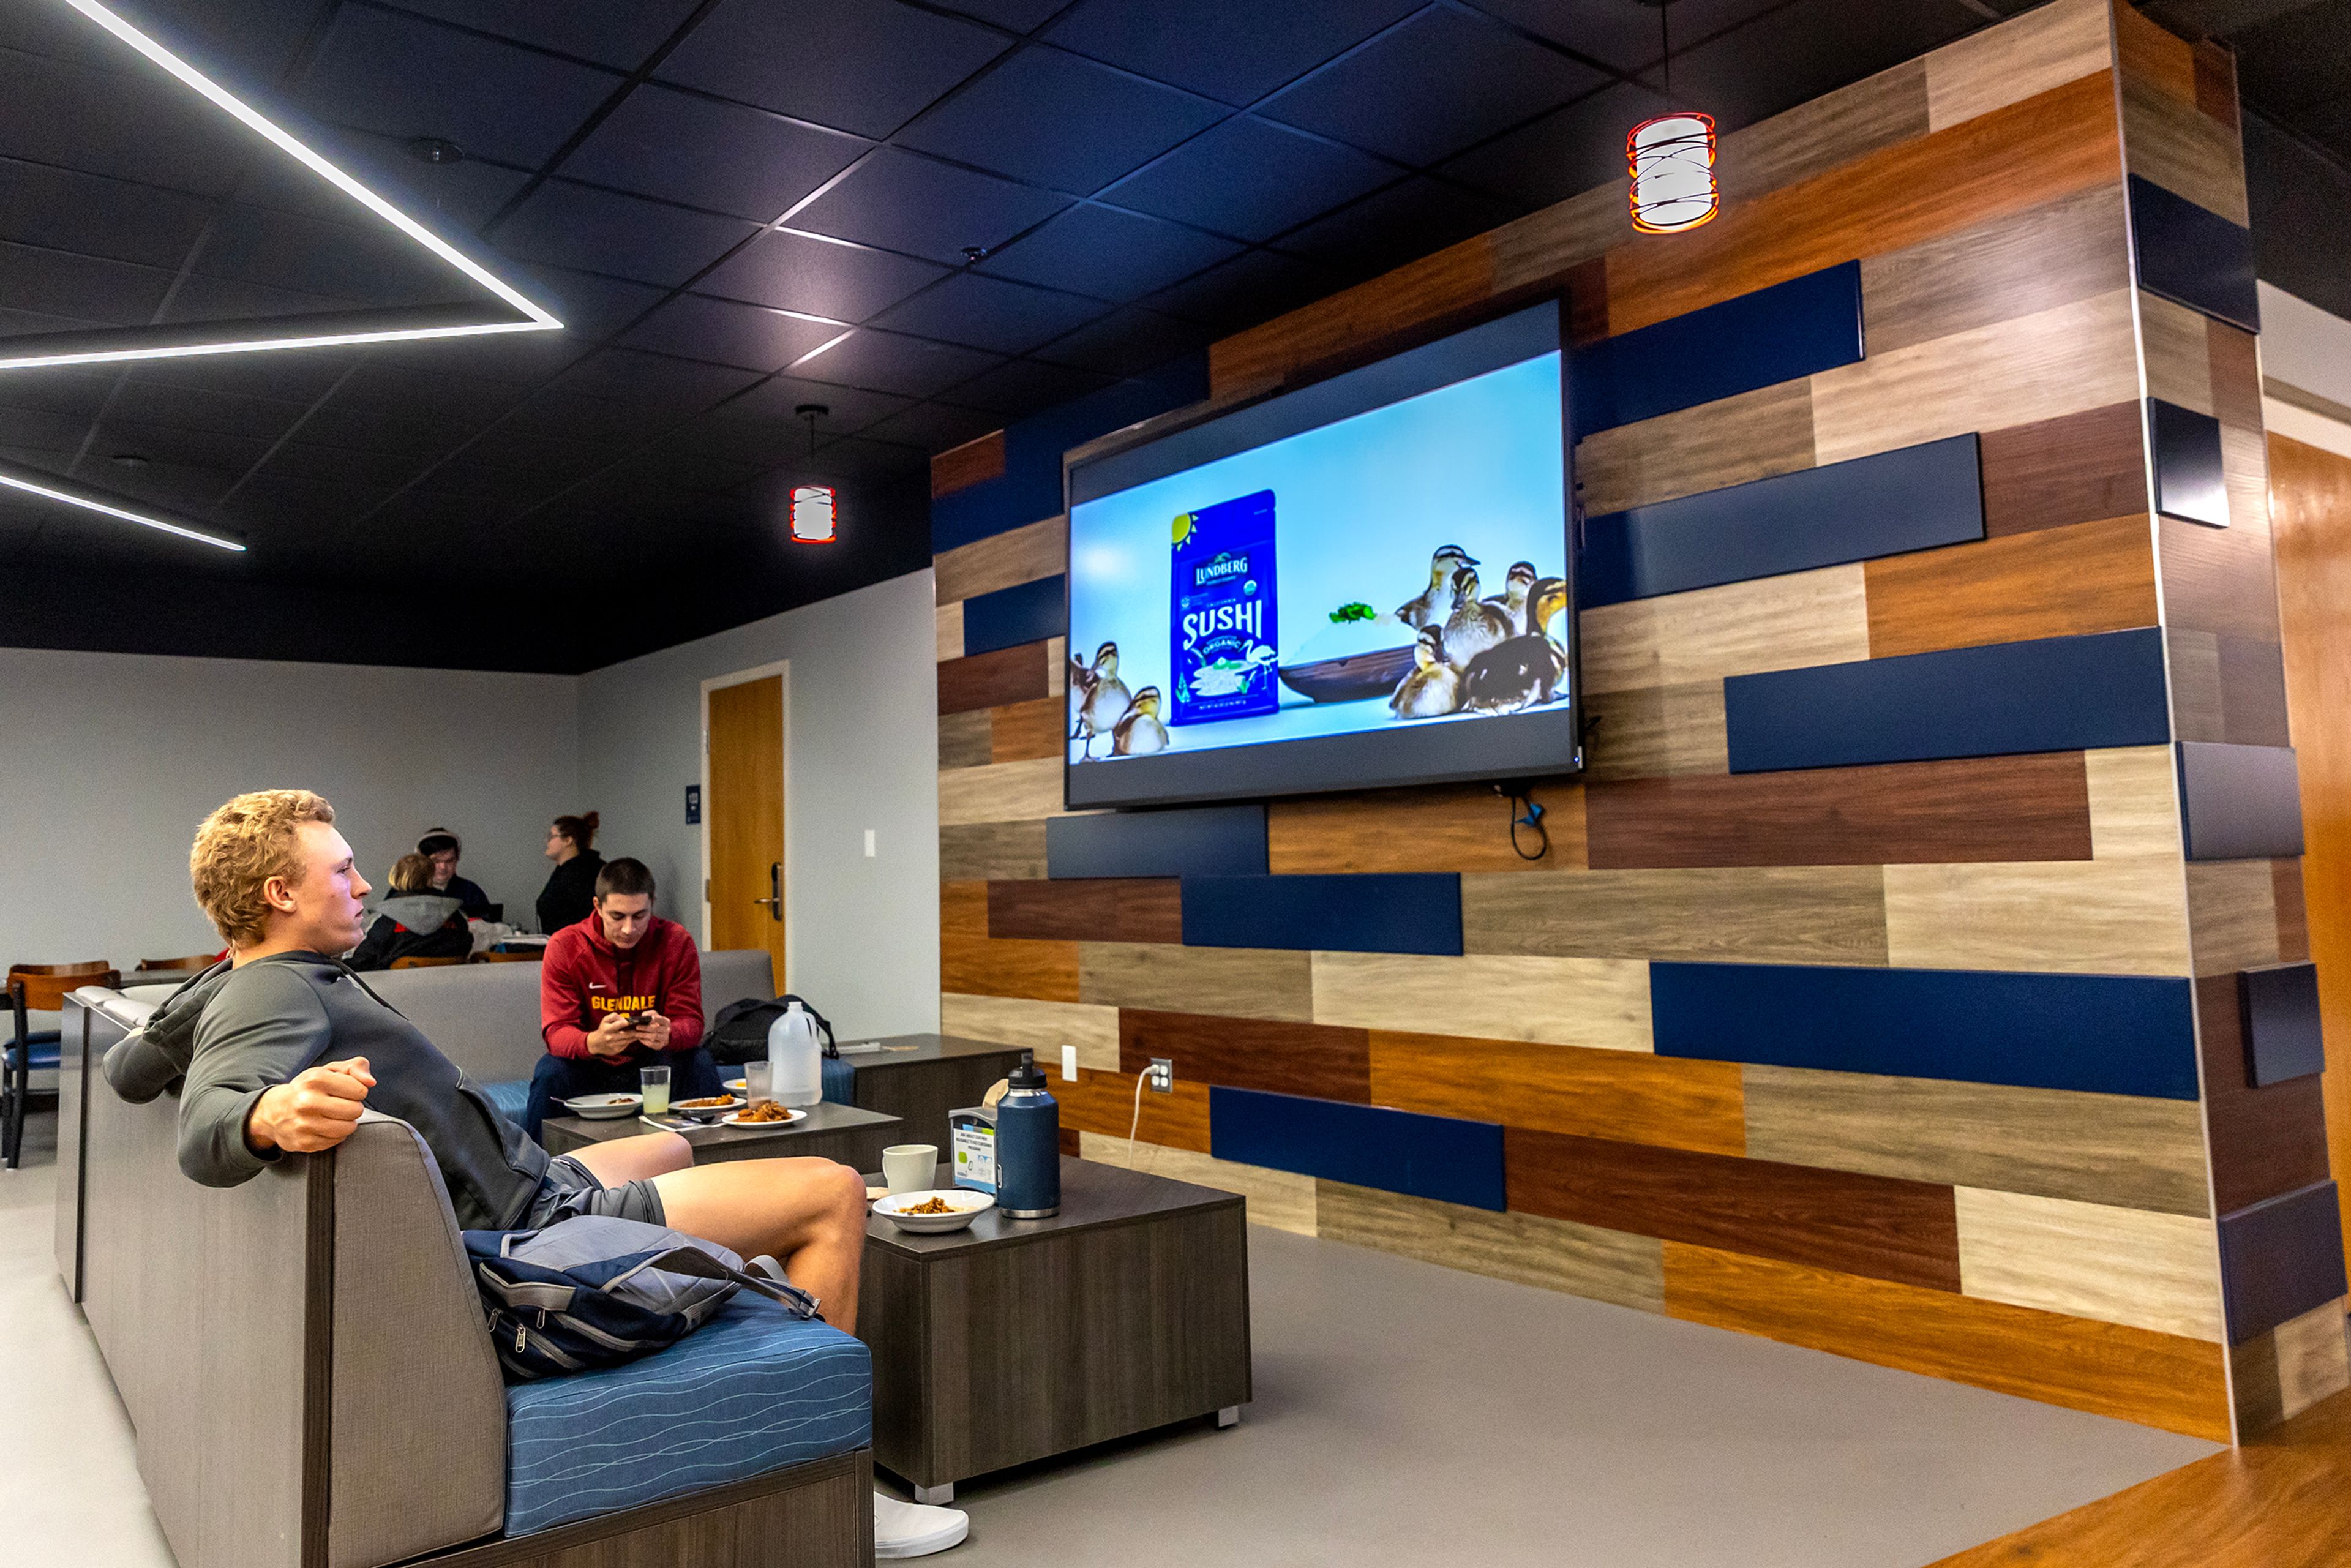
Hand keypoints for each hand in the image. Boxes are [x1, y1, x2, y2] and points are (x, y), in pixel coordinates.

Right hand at [248, 1057, 373, 1153]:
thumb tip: (371, 1082)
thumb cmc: (308, 1088)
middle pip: (356, 1110)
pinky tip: (324, 1126)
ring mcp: (305, 1124)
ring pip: (348, 1128)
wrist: (273, 1111)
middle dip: (352, 1107)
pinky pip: (337, 1140)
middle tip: (339, 1104)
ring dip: (346, 1122)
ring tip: (333, 1115)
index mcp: (316, 1079)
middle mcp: (308, 1102)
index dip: (357, 1091)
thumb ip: (355, 1068)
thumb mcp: (330, 1070)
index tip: (344, 1091)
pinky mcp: (305, 1143)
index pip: (360, 1090)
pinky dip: (336, 1134)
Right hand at [586, 1012, 639, 1058]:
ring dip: (635, 1037)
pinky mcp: (616, 1050)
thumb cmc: (602, 1029)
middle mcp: (610, 1037)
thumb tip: (624, 1018)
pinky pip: (626, 1045)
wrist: (595, 1043)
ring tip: (640, 1033)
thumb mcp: (605, 1020)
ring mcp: (614, 1045)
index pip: (620, 1024)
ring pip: (628, 1040)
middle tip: (643, 1028)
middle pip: (627, 1034)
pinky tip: (634, 1038)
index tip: (637, 1021)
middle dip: (636, 1031)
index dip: (629, 1022)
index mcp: (607, 1029)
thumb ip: (614, 1016)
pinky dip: (631, 1041)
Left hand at [635, 1011, 671, 1051]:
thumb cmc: (656, 1023)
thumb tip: (644, 1015)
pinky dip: (645, 1041)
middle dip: (645, 1028)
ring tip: (636, 1033)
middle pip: (656, 1029)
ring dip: (643, 1035)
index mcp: (666, 1022)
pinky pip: (652, 1044)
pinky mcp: (660, 1045)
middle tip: (637, 1027)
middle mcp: (667, 1030)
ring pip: (653, 1037)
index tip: (646, 1018)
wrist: (661, 1034)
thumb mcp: (654, 1016)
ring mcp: (664, 1038)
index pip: (661, 1019)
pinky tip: (640, 1038)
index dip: (654, 1019)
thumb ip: (649, 1013)